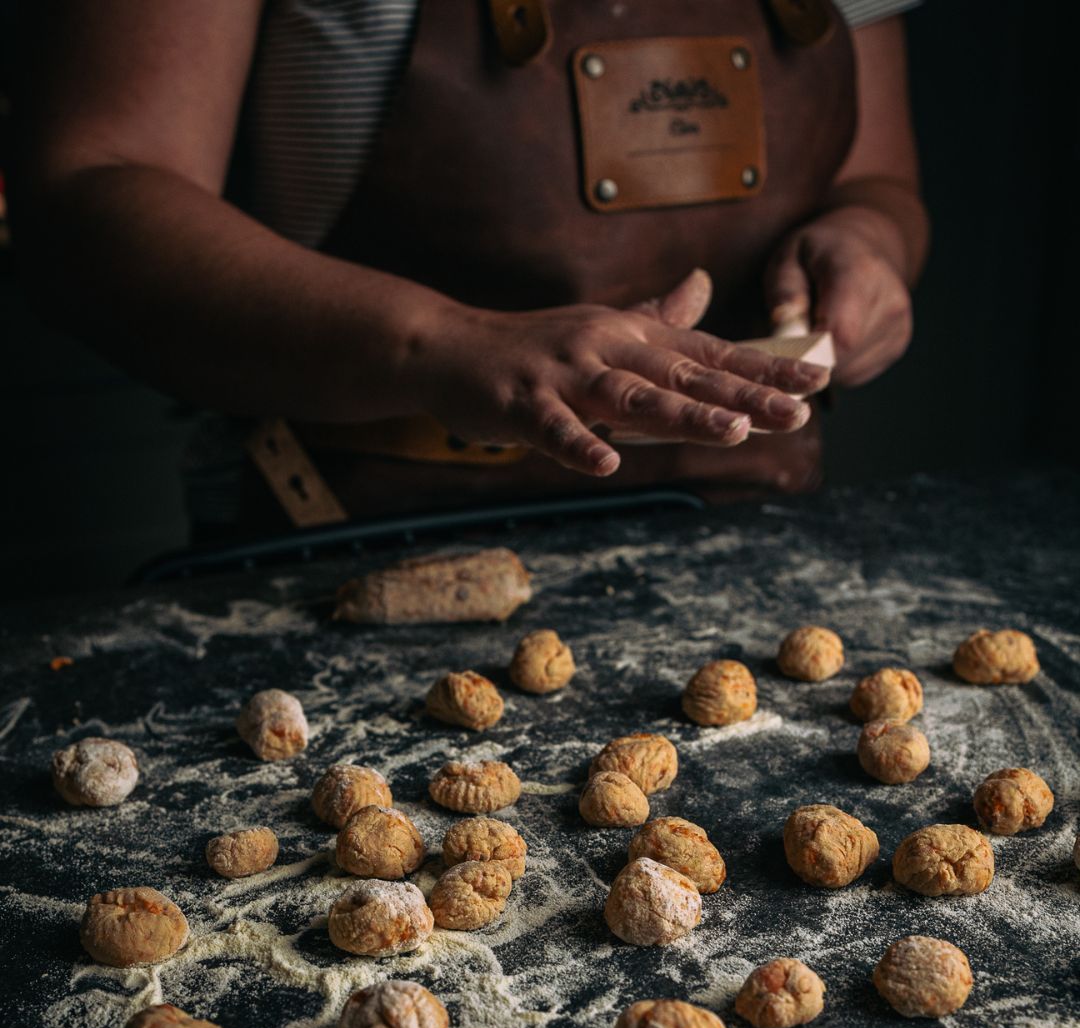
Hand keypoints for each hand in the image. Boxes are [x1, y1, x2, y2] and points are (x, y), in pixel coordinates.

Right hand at [412, 270, 830, 476]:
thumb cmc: (530, 347)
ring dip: (683, 415)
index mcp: (630, 336)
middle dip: (743, 396)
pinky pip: (554, 427)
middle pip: (684, 375)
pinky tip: (607, 463)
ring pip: (632, 396)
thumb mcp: (601, 328)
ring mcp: (564, 374)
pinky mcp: (522, 403)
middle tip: (796, 413)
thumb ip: (657, 316)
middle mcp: (606, 348)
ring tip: (734, 434)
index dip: (762, 369)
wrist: (447, 347)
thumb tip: (704, 285)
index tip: (817, 382)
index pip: (708, 354)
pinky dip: (579, 444)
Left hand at [764, 207, 913, 386]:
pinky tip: (834, 337)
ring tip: (818, 328)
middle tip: (797, 332)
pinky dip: (837, 364)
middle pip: (842, 357)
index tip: (787, 347)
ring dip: (822, 362)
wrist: (860, 248)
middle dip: (810, 356)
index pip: (840, 334)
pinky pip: (856, 374)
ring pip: (847, 371)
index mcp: (861, 273)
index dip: (808, 351)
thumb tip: (783, 320)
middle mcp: (890, 301)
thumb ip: (784, 289)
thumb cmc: (815, 255)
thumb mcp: (788, 258)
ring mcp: (898, 326)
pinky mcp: (897, 345)